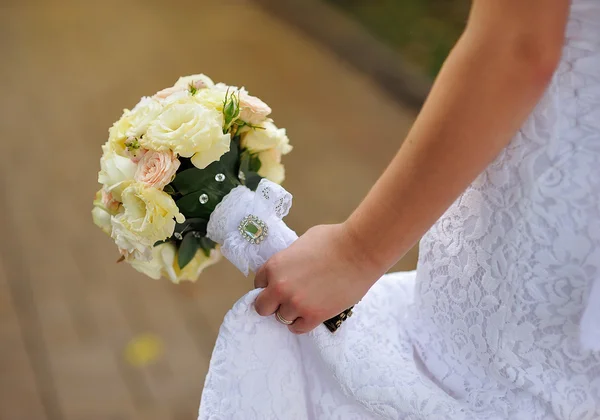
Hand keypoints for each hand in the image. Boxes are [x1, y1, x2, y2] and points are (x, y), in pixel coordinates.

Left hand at [253, 223, 384, 333]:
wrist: (360, 250)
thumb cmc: (334, 239)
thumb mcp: (301, 243)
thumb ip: (289, 260)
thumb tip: (289, 268)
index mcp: (275, 265)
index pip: (258, 283)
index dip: (269, 285)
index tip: (280, 285)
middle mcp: (280, 287)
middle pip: (261, 307)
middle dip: (272, 304)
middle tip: (286, 299)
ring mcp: (297, 303)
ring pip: (281, 318)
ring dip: (291, 312)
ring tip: (305, 303)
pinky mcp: (314, 315)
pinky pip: (298, 328)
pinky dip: (302, 323)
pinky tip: (311, 313)